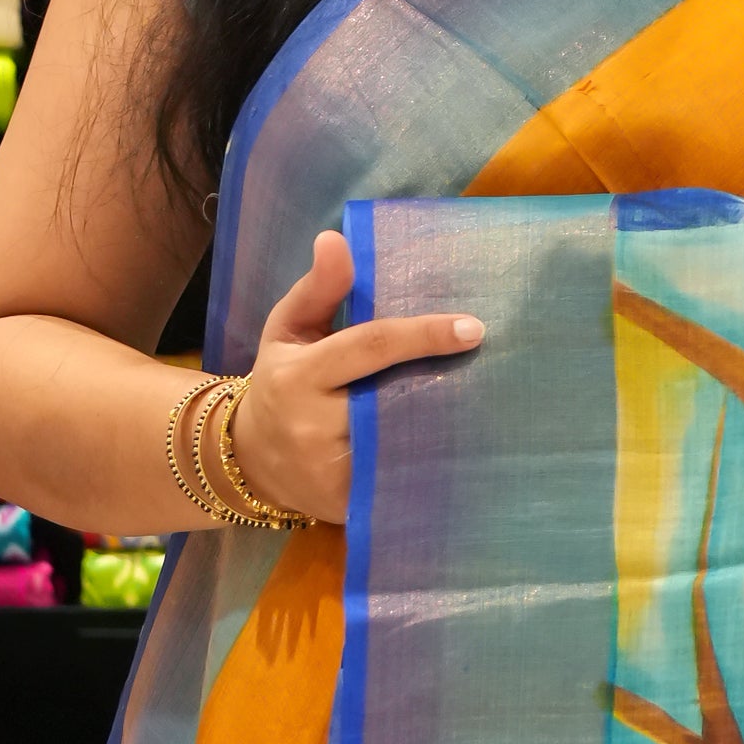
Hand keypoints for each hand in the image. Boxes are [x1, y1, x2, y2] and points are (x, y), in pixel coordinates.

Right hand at [220, 227, 484, 525]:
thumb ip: (318, 289)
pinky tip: (464, 453)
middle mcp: (314, 426)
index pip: (371, 347)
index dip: (424, 336)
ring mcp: (331, 472)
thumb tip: (336, 238)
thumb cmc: (280, 382)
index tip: (473, 328)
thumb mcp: (287, 330)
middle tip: (494, 374)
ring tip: (487, 412)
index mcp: (300, 375)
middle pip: (395, 402)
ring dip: (445, 429)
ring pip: (402, 448)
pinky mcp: (347, 505)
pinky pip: (398, 484)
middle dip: (443, 388)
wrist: (249, 460)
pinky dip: (430, 467)